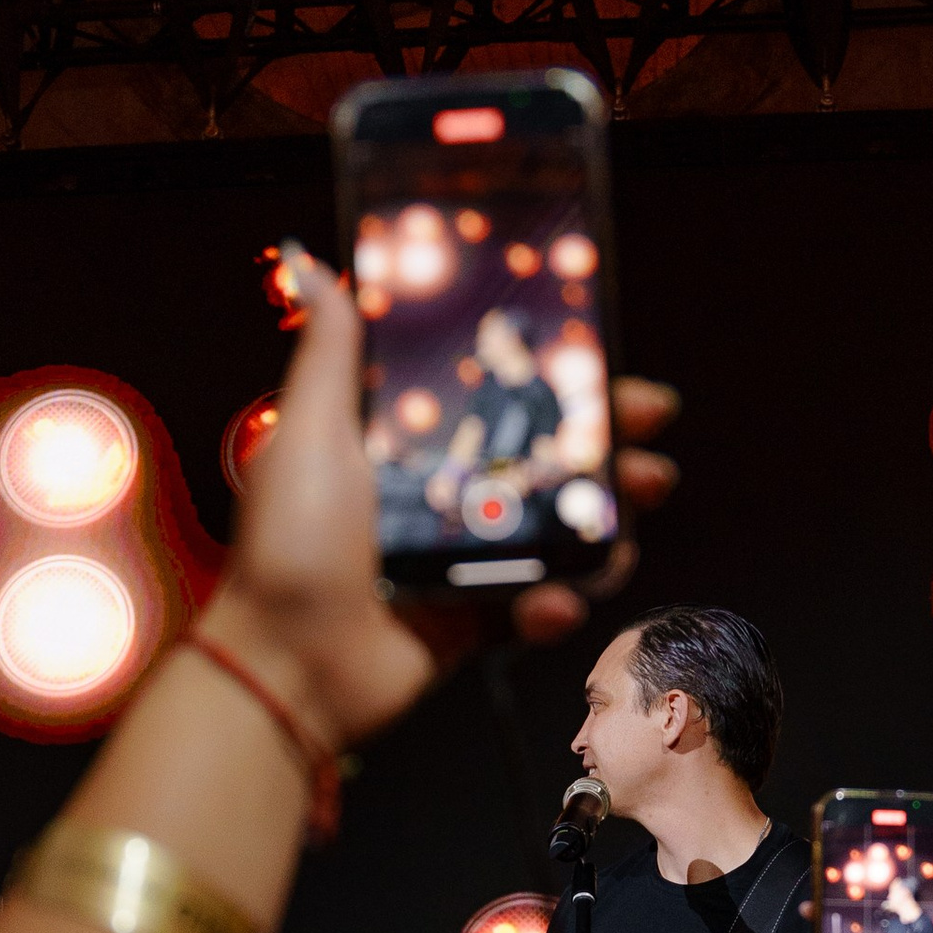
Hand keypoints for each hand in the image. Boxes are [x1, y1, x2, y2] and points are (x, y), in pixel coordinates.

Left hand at [209, 248, 680, 752]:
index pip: (499, 398)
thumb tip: (312, 265)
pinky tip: (553, 602)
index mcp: (409, 445)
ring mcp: (464, 561)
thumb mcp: (310, 434)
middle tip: (646, 438)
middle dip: (607, 447)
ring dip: (605, 525)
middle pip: (546, 460)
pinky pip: (536, 606)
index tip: (603, 361)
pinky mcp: (475, 621)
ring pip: (558, 533)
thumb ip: (329, 353)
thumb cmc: (286, 551)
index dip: (557, 380)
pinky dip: (557, 605)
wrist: (286, 666)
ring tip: (625, 522)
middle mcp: (444, 496)